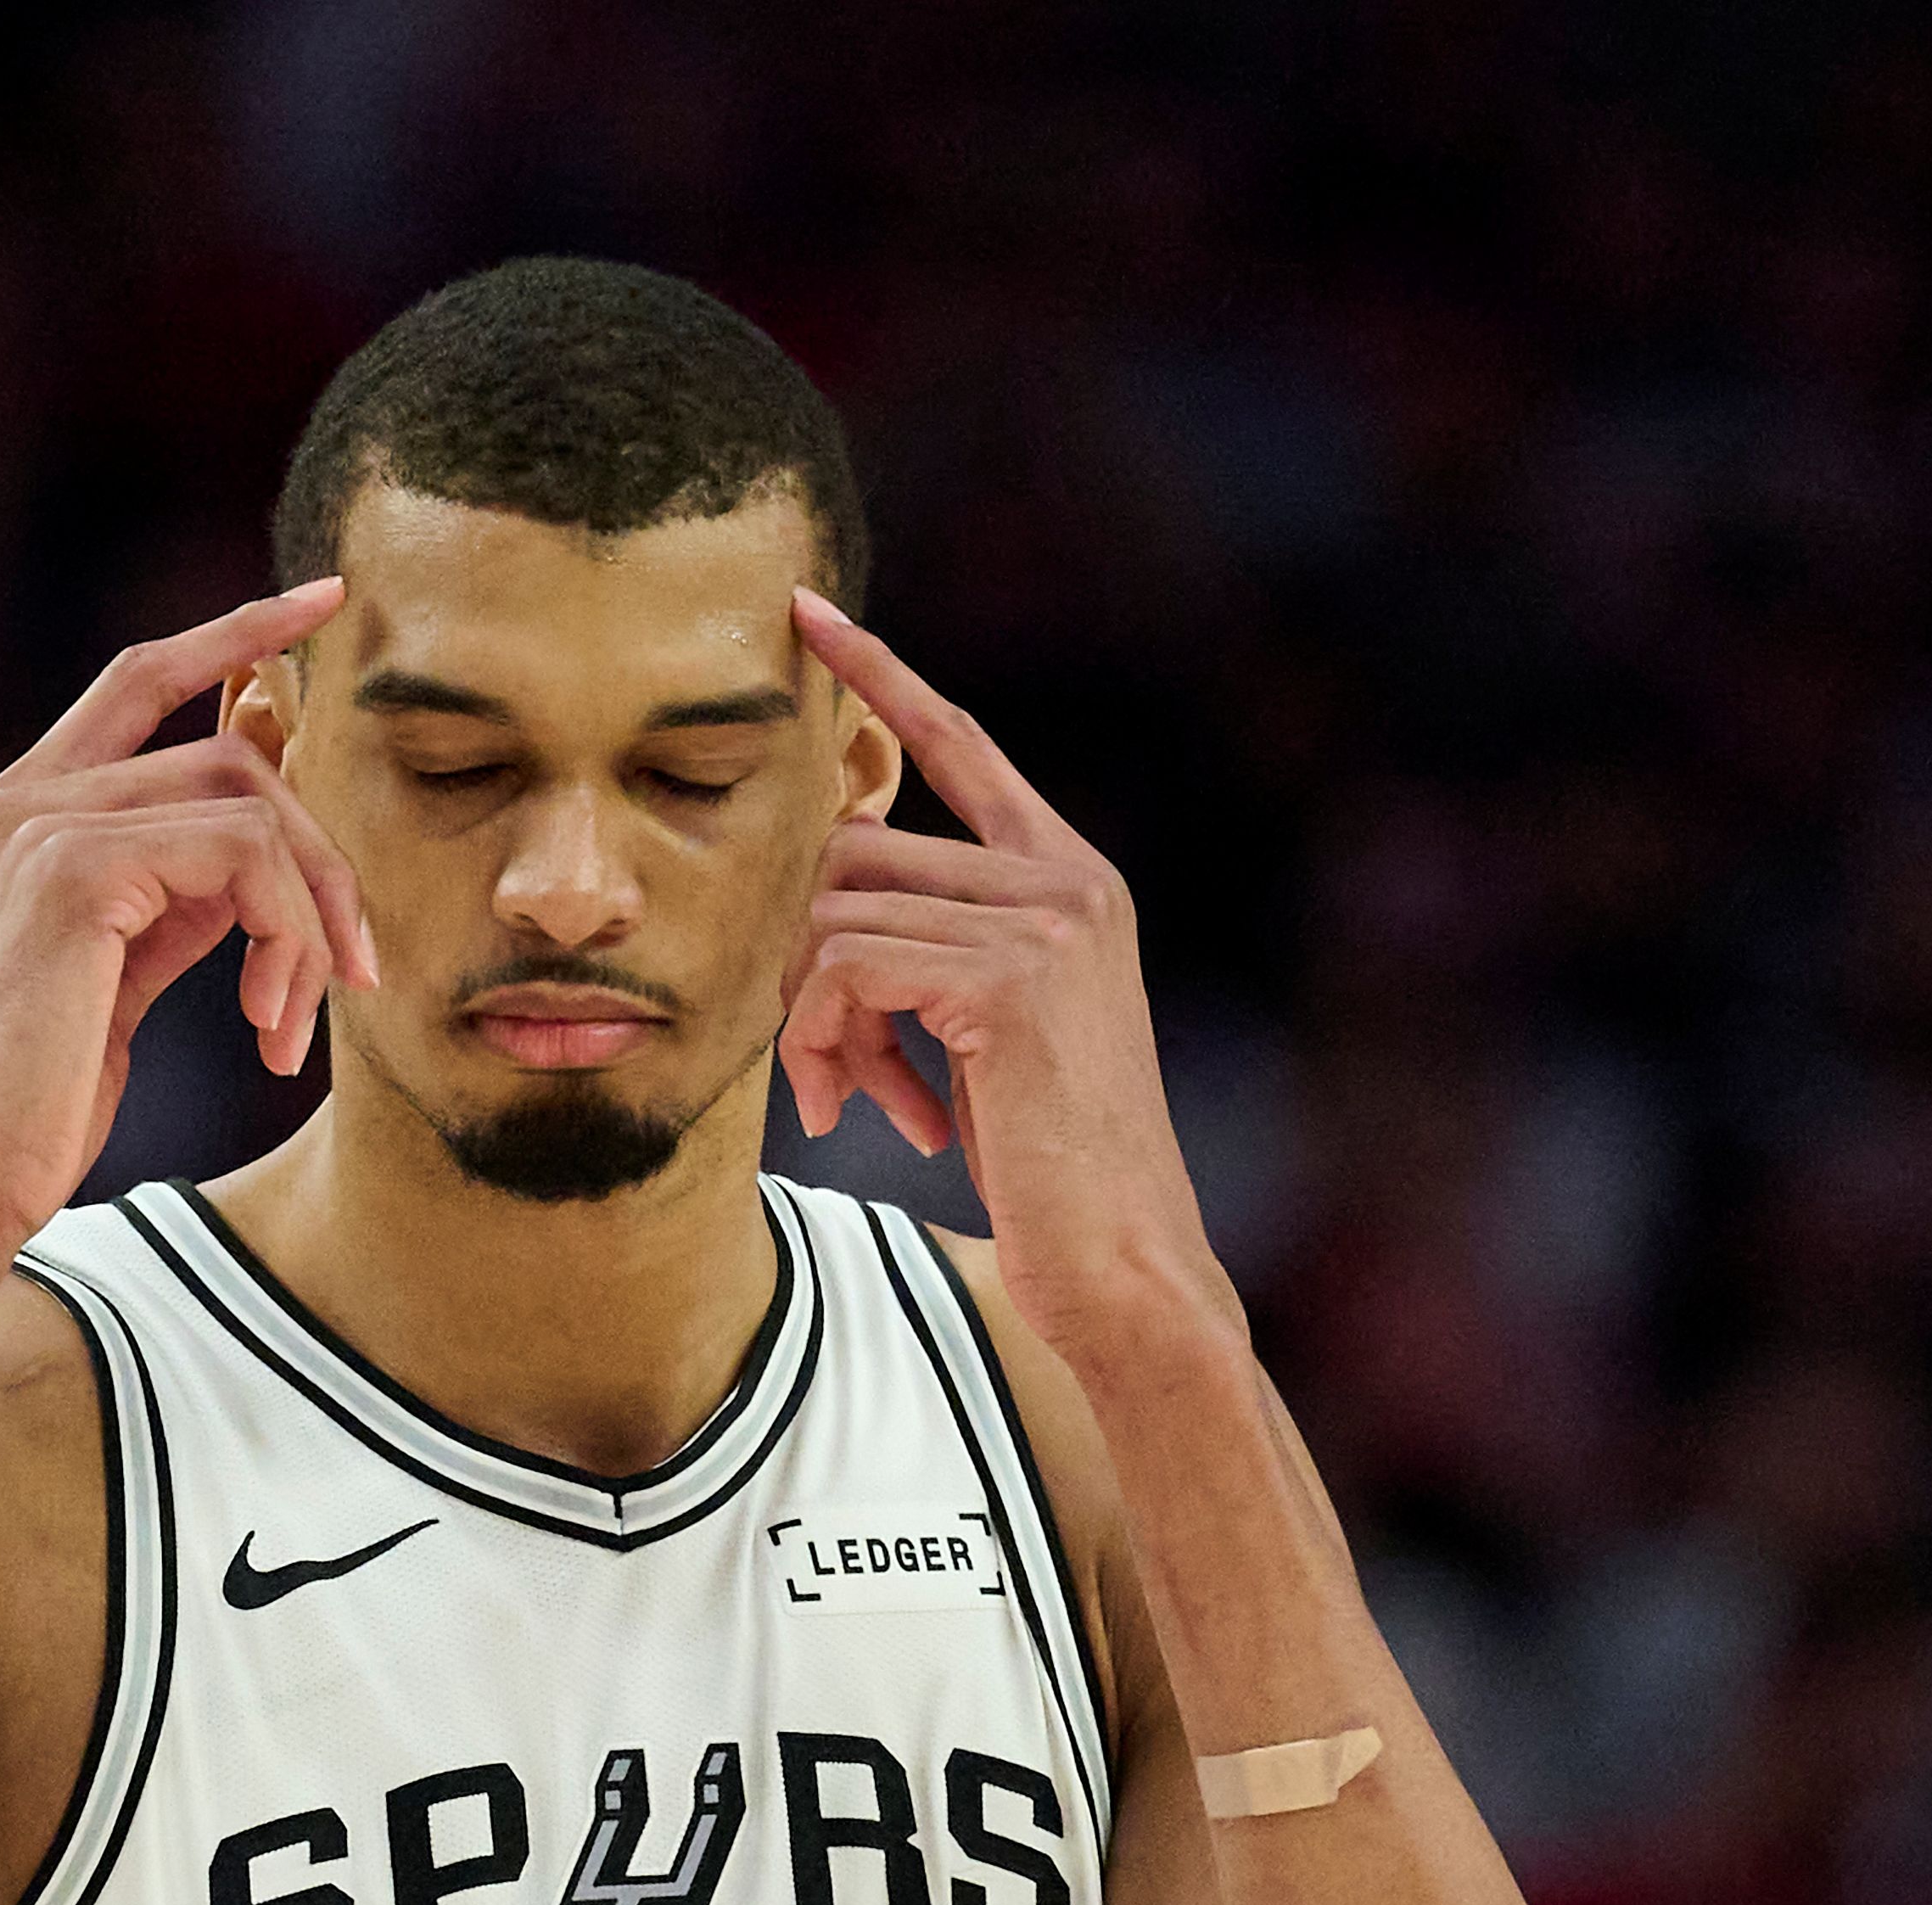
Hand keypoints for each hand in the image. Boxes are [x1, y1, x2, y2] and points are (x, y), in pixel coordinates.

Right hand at [0, 577, 379, 1262]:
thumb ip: (181, 886)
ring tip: (294, 1024)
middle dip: (320, 856)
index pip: (143, 677)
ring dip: (310, 918)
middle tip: (358, 970)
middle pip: (231, 749)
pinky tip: (266, 1029)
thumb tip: (268, 820)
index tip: (325, 602)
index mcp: (22, 813)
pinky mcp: (73, 870)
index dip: (237, 633)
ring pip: (250, 804)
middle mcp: (22, 799)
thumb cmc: (33, 1103)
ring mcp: (40, 825)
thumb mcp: (123, 973)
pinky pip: (242, 855)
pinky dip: (286, 938)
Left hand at [780, 590, 1235, 1377]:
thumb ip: (934, 953)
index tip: (808, 616)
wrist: (1124, 1261)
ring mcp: (1042, 924)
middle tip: (821, 1062)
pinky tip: (864, 1113)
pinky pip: (843, 969)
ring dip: (810, 1024)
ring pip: (834, 918)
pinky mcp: (1005, 981)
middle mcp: (1065, 882)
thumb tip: (819, 913)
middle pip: (856, 849)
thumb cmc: (1051, 1169)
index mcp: (1071, 881)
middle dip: (807, 961)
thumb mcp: (993, 1037)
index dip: (881, 676)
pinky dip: (823, 1042)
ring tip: (848, 1101)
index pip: (962, 744)